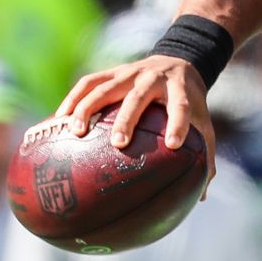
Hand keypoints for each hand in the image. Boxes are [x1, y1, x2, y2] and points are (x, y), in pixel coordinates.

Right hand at [55, 55, 216, 188]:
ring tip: (76, 132)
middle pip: (138, 97)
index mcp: (180, 90)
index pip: (182, 106)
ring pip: (106, 87)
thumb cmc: (189, 102)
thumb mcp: (202, 121)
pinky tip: (58, 120)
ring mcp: (131, 72)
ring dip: (89, 107)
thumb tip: (200, 198)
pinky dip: (73, 99)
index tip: (174, 145)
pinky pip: (89, 82)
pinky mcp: (113, 71)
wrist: (179, 62)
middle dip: (127, 119)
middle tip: (118, 143)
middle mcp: (154, 78)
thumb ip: (203, 154)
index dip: (179, 124)